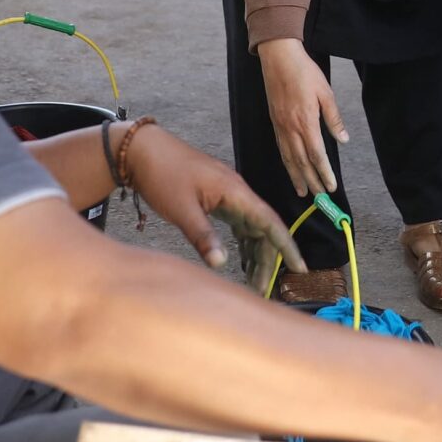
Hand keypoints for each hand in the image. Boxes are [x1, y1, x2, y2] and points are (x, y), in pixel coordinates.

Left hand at [118, 121, 304, 274]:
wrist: (141, 151)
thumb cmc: (162, 175)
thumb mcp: (181, 209)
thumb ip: (203, 236)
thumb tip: (221, 264)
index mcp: (235, 192)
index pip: (270, 222)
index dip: (287, 246)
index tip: (299, 267)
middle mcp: (237, 193)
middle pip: (263, 230)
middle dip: (266, 260)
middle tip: (261, 290)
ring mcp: (227, 195)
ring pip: (251, 228)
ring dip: (255, 254)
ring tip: (254, 282)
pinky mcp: (216, 199)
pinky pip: (239, 224)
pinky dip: (243, 243)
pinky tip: (241, 260)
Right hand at [258, 36, 347, 196]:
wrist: (278, 58)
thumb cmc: (304, 72)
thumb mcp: (325, 92)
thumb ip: (334, 118)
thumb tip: (343, 140)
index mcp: (306, 122)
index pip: (317, 155)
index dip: (324, 173)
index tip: (331, 186)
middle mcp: (291, 128)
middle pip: (302, 162)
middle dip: (311, 181)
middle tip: (319, 198)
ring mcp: (280, 126)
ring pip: (289, 158)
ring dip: (297, 177)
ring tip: (303, 192)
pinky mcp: (274, 122)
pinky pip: (281, 148)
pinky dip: (287, 163)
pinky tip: (291, 169)